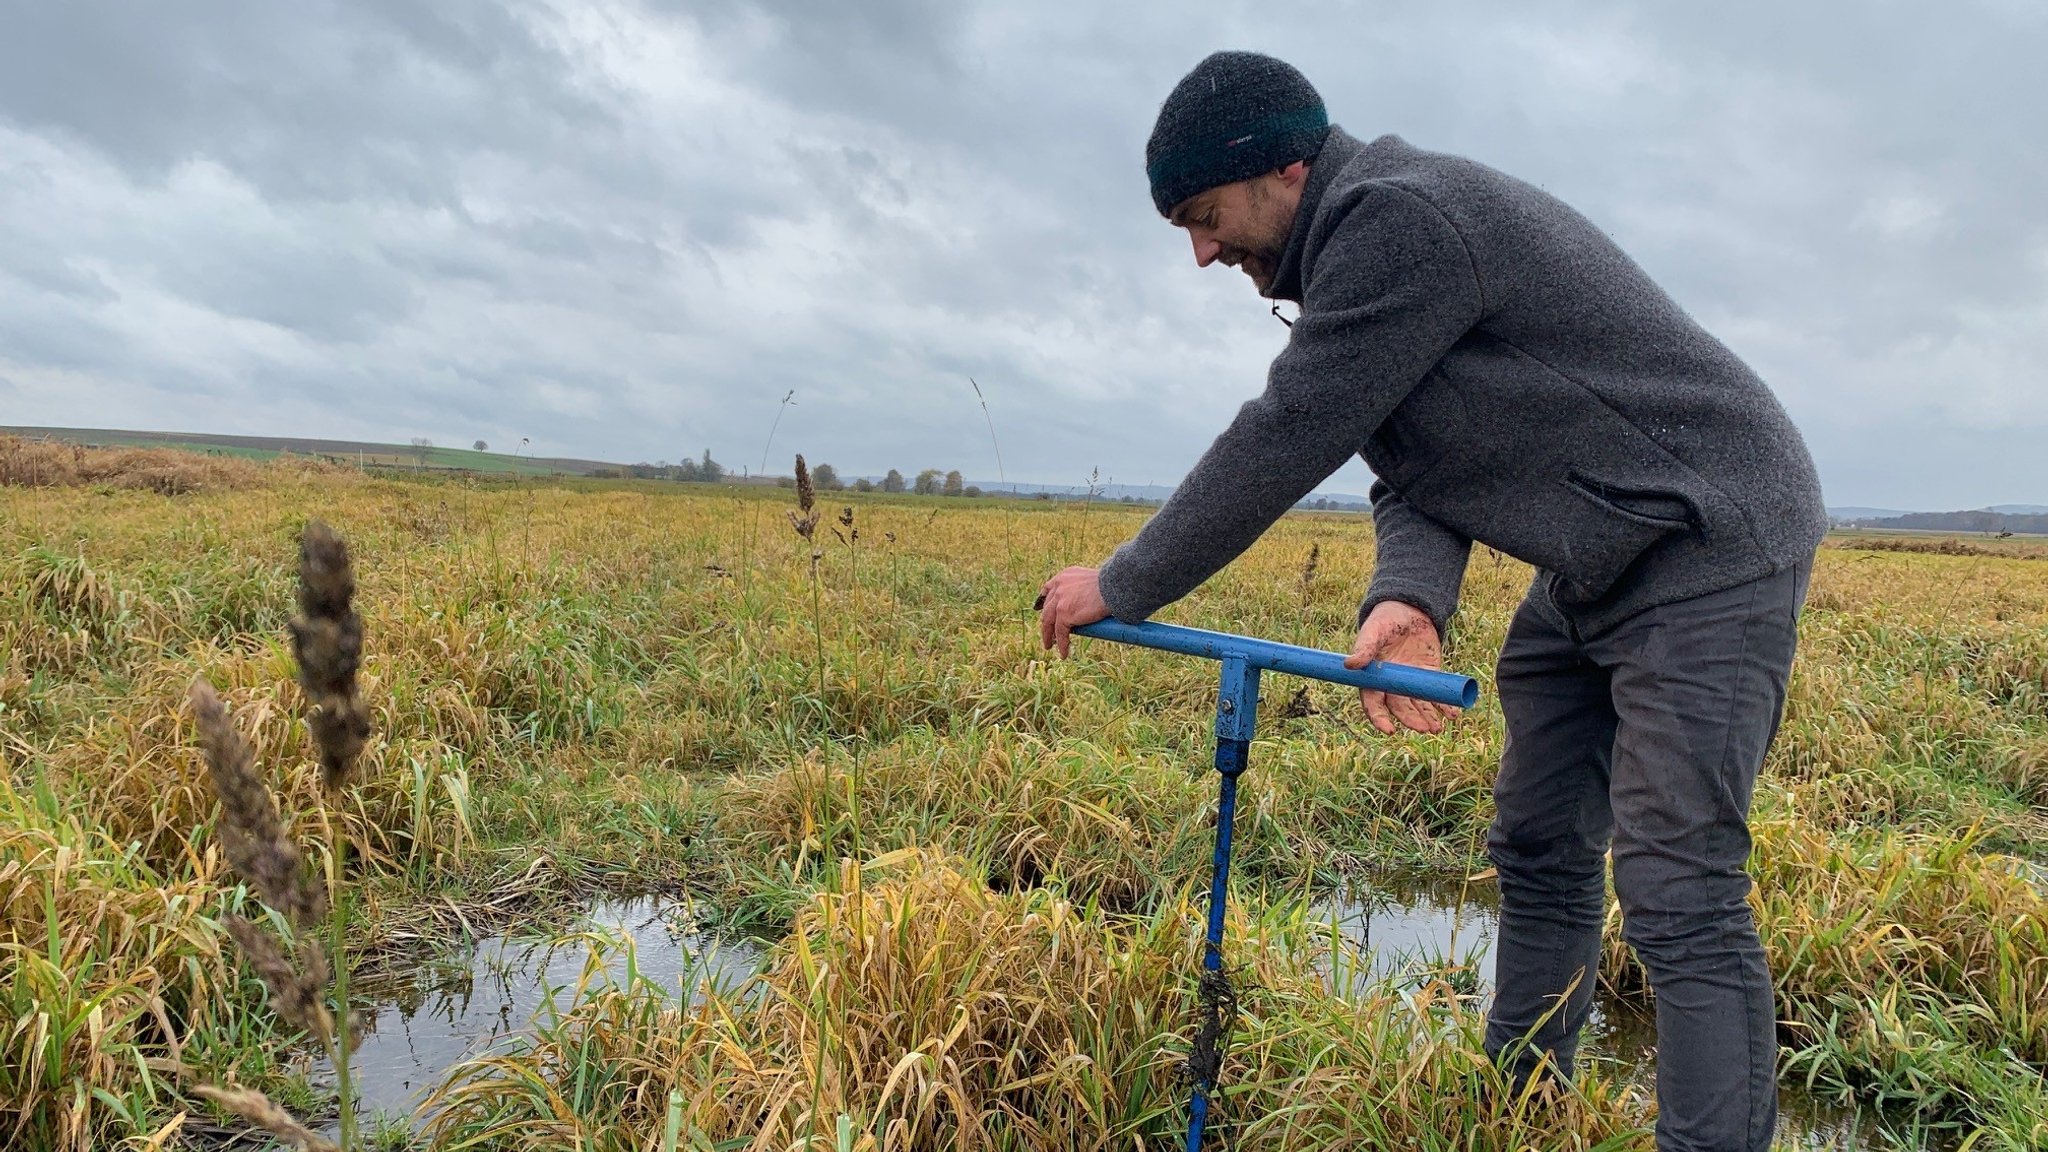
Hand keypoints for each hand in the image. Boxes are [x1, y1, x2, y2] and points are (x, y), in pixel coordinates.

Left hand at [1037, 566, 1109, 658]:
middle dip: (1046, 622)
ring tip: (1050, 645)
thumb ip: (1085, 589)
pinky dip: (1062, 645)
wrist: (1114, 587)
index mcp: (1064, 577)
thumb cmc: (1111, 584)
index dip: (1046, 601)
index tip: (1043, 609)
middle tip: (1048, 632)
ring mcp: (1059, 601)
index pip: (1049, 589)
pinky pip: (1060, 634)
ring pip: (1048, 623)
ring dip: (1048, 636)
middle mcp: (1058, 587)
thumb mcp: (1092, 581)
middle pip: (1047, 608)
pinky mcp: (1063, 614)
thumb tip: (1091, 601)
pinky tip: (1063, 653)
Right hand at [1344, 600, 1458, 735]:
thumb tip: (1350, 664)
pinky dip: (1445, 705)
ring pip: (1419, 706)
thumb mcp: (1374, 631)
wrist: (1409, 609)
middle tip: (1424, 728)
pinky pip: (1436, 694)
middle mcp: (1392, 684)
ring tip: (1437, 728)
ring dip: (1428, 718)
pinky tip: (1453, 714)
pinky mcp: (1429, 675)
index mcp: (1374, 678)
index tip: (1389, 730)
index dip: (1380, 718)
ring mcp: (1412, 681)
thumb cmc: (1384, 620)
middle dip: (1411, 720)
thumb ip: (1364, 648)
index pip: (1374, 703)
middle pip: (1400, 708)